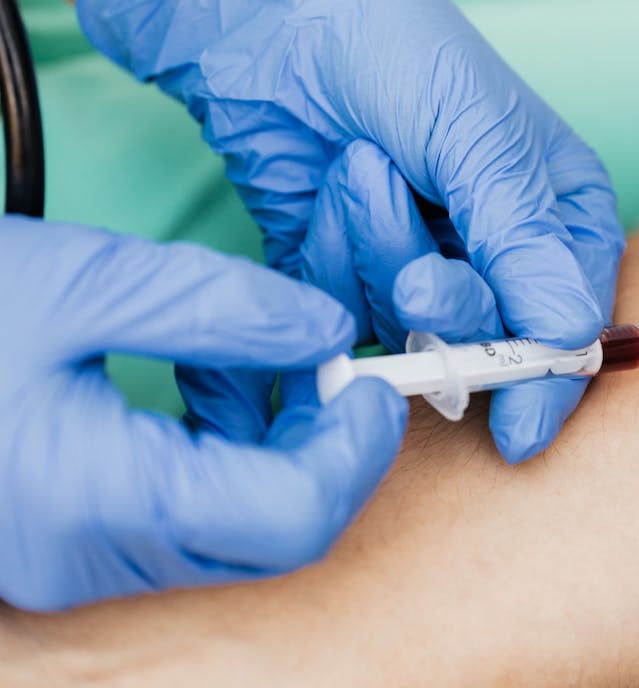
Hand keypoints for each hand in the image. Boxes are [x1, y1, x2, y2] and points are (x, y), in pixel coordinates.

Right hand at [0, 218, 405, 610]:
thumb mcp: (87, 283)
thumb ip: (221, 308)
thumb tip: (327, 328)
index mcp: (102, 502)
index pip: (294, 517)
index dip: (354, 450)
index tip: (368, 379)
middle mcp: (93, 557)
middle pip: (275, 536)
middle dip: (328, 453)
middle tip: (334, 369)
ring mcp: (75, 562)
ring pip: (235, 535)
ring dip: (281, 455)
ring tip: (273, 367)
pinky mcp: (64, 542)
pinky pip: (183, 522)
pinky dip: (225, 462)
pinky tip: (211, 390)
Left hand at [75, 0, 623, 462]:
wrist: (274, 16)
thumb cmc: (399, 50)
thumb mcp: (481, 137)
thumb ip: (524, 242)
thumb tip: (571, 335)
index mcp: (555, 210)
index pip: (572, 318)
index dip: (548, 378)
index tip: (519, 429)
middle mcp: (495, 246)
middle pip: (490, 338)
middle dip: (448, 309)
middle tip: (416, 281)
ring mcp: (420, 261)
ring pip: (409, 325)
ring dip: (378, 252)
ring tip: (362, 171)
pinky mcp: (349, 269)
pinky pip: (346, 306)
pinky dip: (332, 254)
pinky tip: (329, 189)